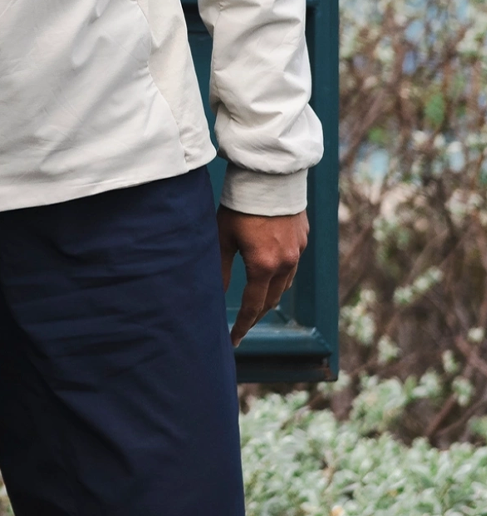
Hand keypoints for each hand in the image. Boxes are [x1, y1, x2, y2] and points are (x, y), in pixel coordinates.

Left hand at [217, 206, 308, 345]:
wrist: (270, 175)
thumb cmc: (240, 204)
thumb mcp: (223, 236)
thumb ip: (219, 268)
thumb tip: (213, 294)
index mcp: (264, 265)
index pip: (253, 307)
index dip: (243, 326)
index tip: (233, 340)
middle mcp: (285, 263)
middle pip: (271, 300)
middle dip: (256, 316)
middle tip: (242, 326)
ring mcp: (297, 252)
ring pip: (284, 285)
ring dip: (270, 297)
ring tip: (255, 305)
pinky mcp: (303, 239)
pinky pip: (292, 266)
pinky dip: (280, 276)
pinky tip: (270, 274)